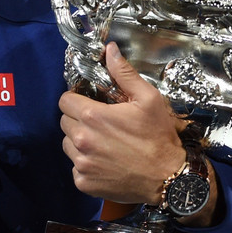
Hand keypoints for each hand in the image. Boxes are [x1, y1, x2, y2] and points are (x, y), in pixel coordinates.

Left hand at [59, 42, 188, 204]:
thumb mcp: (148, 99)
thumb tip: (109, 49)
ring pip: (67, 145)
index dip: (75, 99)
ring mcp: (81, 163)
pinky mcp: (84, 182)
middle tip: (100, 123)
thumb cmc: (158, 137)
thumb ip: (124, 73)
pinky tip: (105, 162)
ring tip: (102, 143)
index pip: (64, 101)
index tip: (89, 102)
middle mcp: (81, 140)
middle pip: (64, 122)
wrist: (167, 178)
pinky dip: (85, 164)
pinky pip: (75, 168)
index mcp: (92, 116)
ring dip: (79, 141)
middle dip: (78, 119)